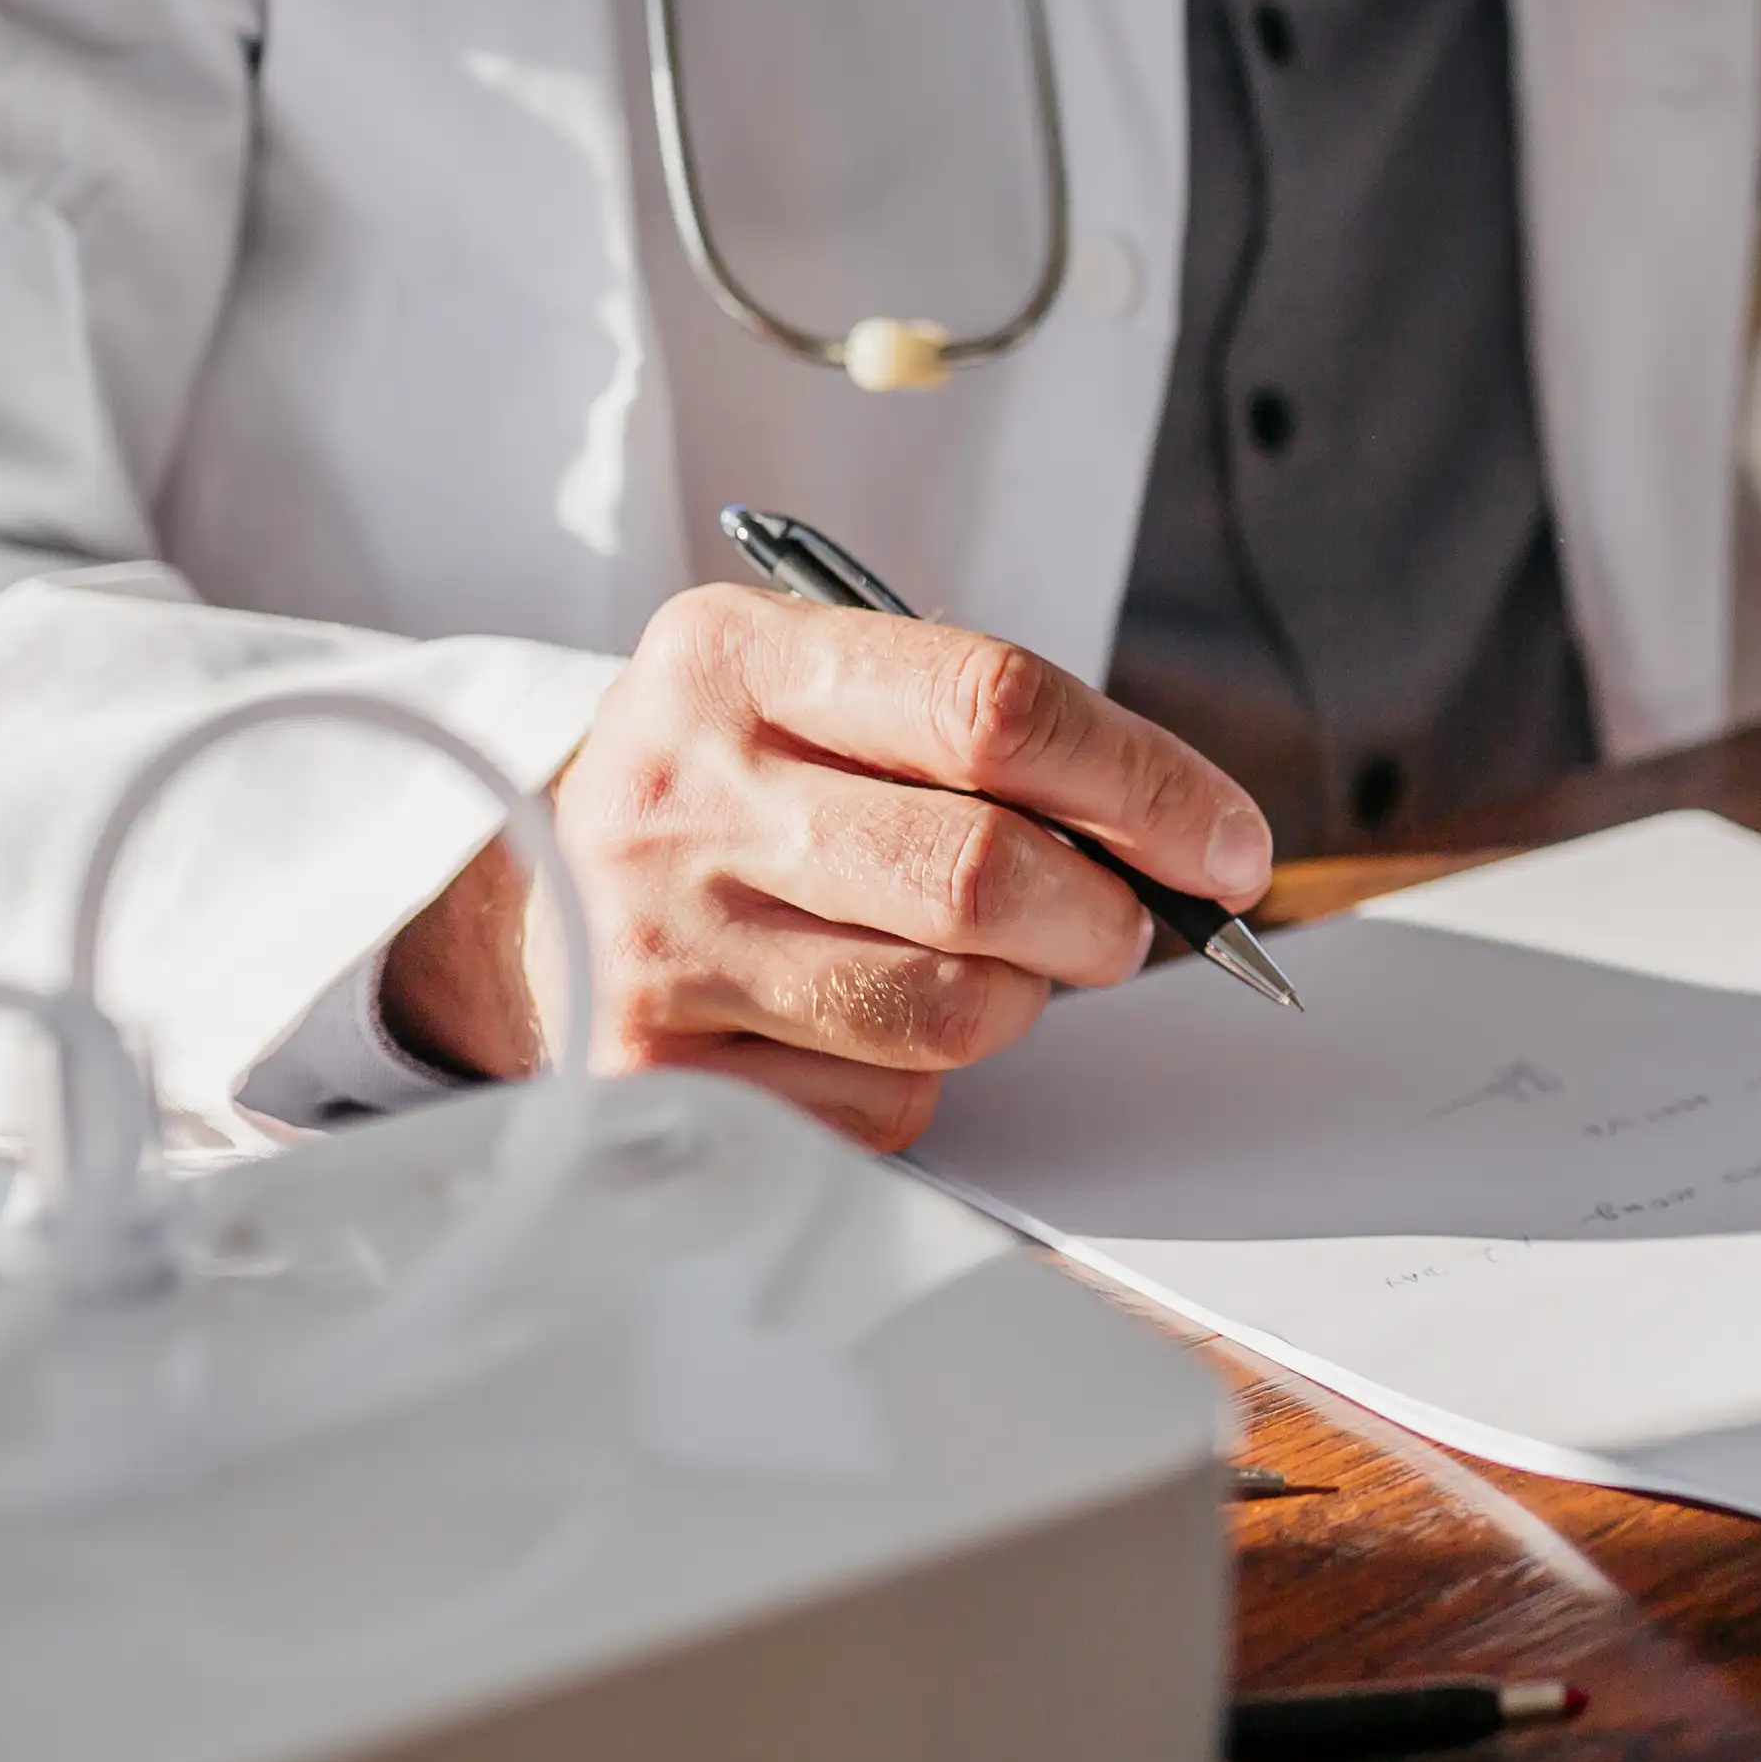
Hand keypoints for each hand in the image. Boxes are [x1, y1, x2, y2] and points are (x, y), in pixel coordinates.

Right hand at [383, 586, 1270, 1152]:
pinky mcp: (659, 1077)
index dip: (1147, 784)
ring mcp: (656, 943)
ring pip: (954, 1010)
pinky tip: (862, 1020)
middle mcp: (679, 793)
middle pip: (984, 874)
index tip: (1230, 844)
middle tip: (1123, 926)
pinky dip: (923, 1075)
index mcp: (736, 658)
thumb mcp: (823, 691)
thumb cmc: (740, 784)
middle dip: (1106, 916)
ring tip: (973, 962)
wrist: (530, 889)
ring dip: (1018, 1001)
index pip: (994, 706)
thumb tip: (1196, 847)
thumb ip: (991, 738)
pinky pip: (889, 1103)